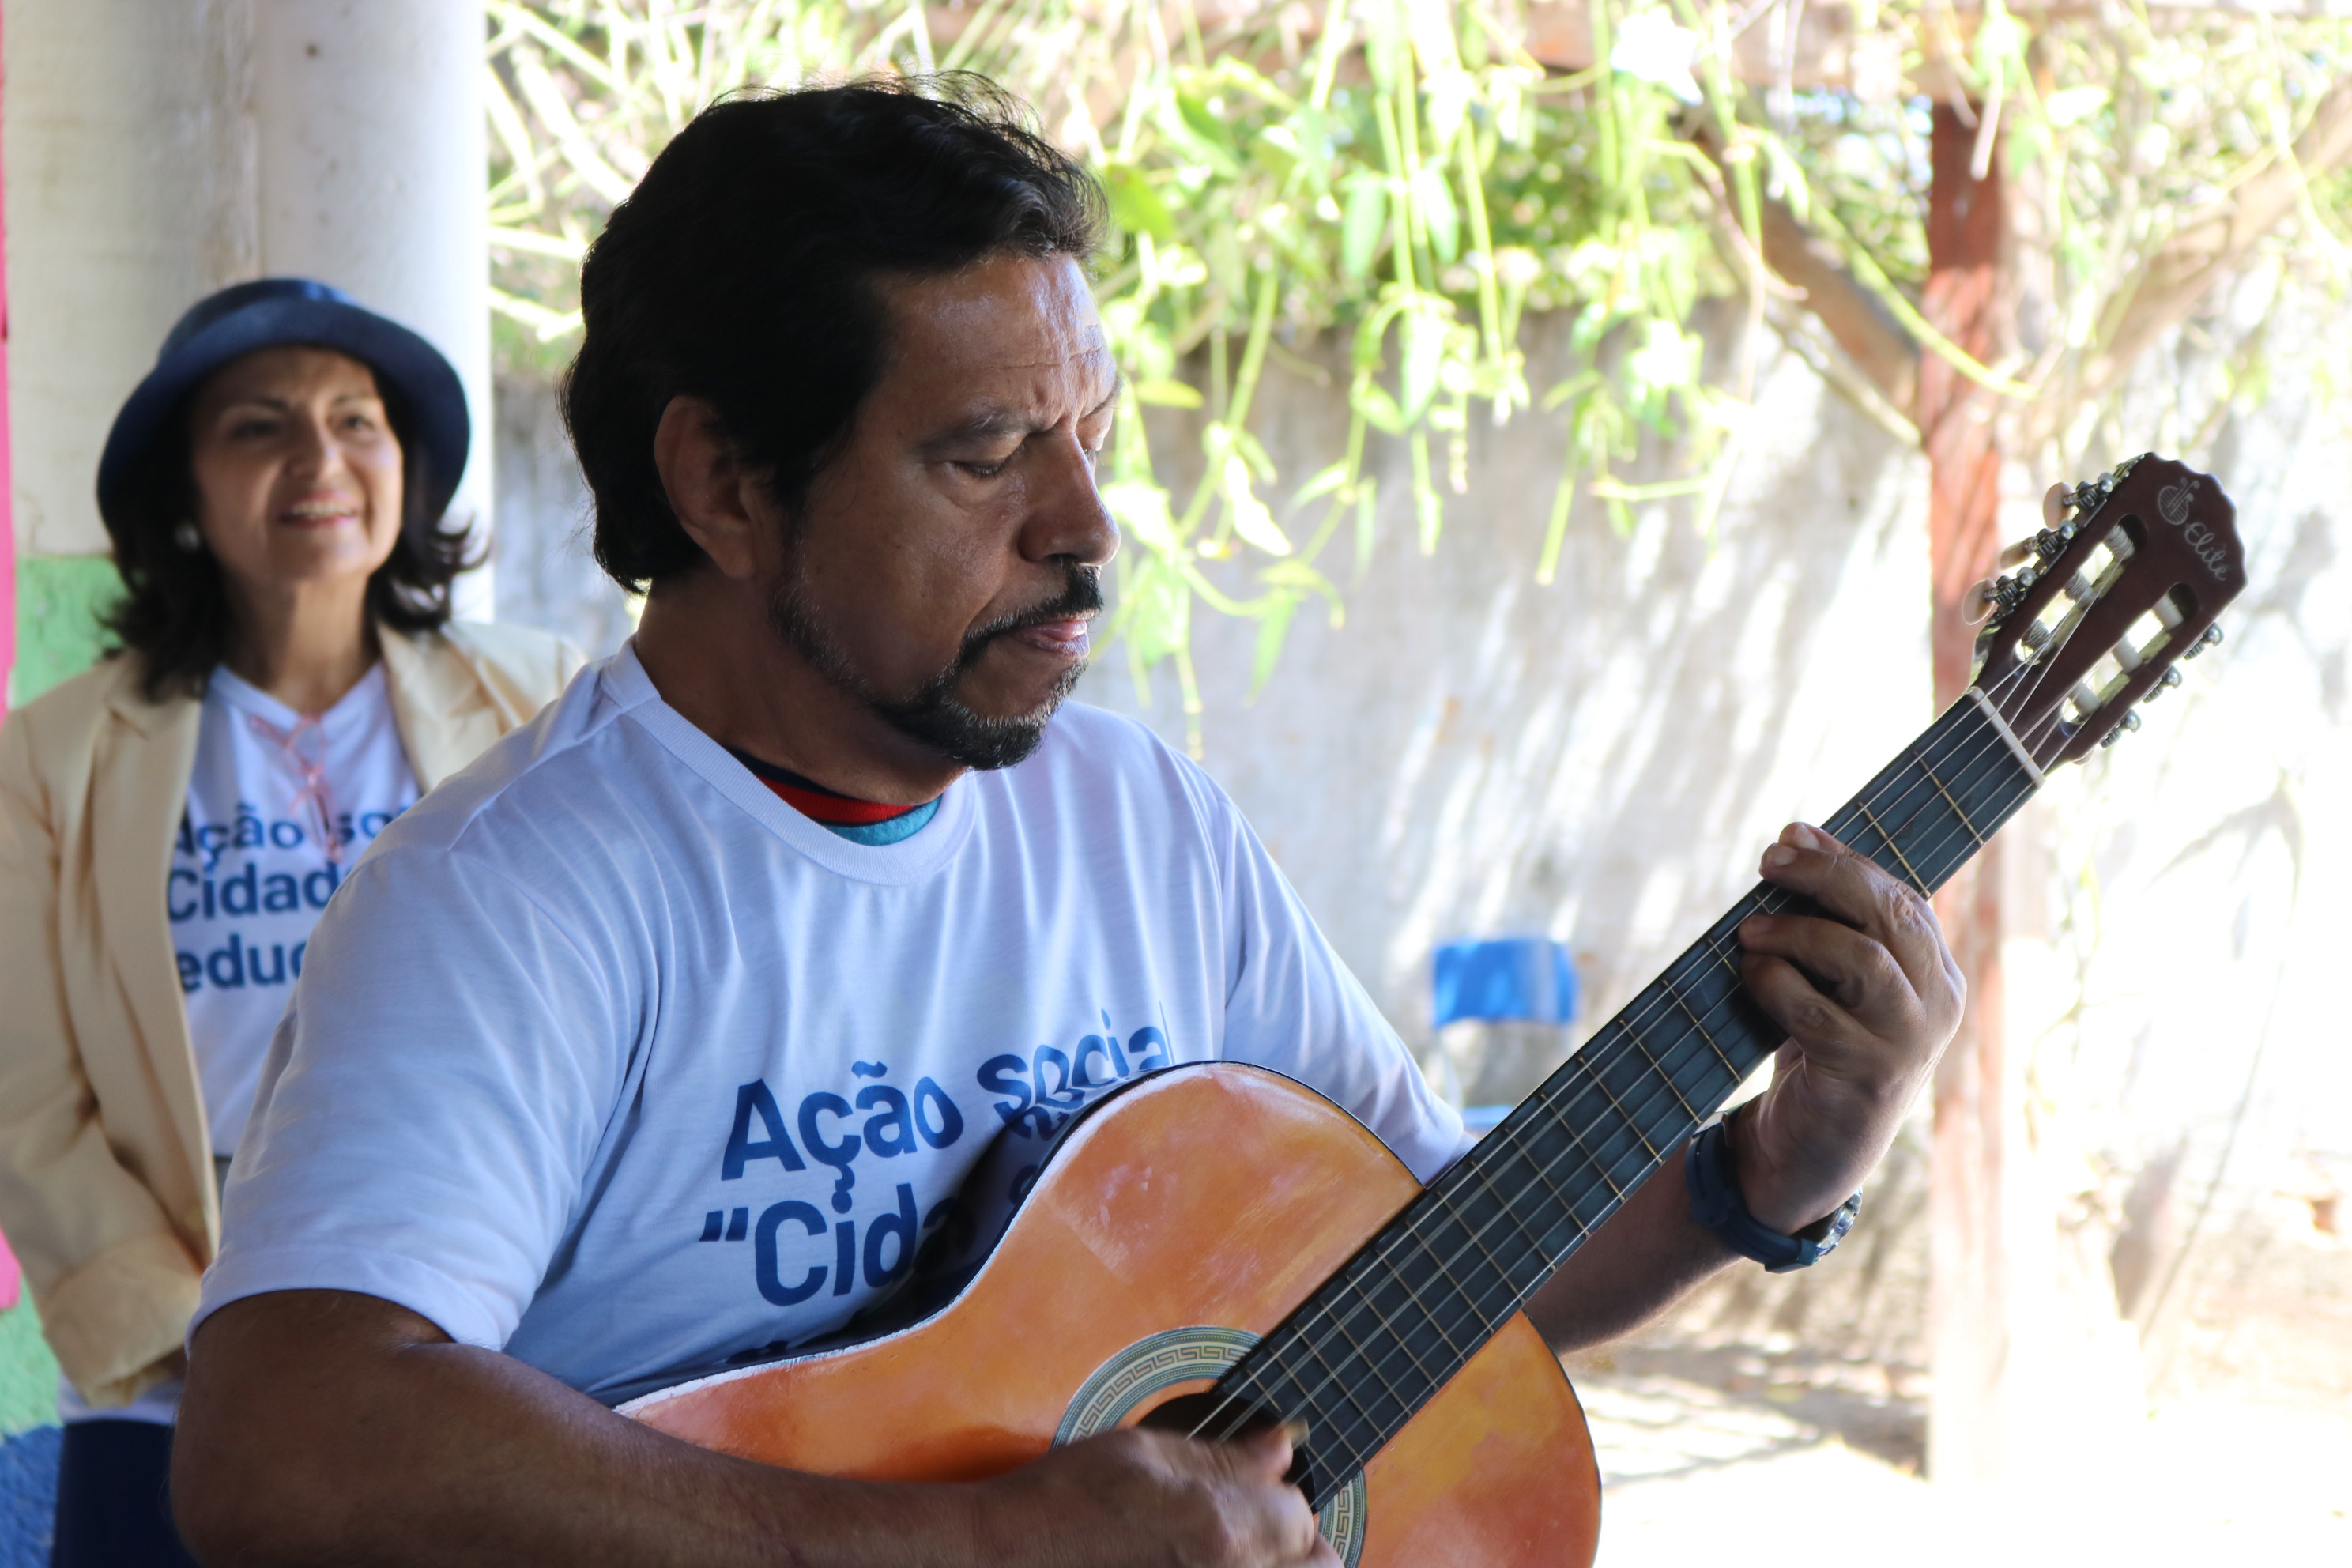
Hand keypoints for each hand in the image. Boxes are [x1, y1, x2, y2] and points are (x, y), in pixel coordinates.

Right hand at [972, 1422, 1338, 1567]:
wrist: (1002, 1563)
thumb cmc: (1061, 1504)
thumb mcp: (1141, 1455)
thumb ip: (1222, 1458)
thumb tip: (1282, 1447)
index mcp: (1217, 1526)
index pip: (1299, 1515)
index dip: (1280, 1503)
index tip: (1256, 1497)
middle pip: (1317, 1567)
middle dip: (1296, 1547)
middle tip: (1254, 1535)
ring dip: (1269, 1565)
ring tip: (1222, 1550)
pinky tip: (1192, 1564)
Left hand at [1732, 822, 1964, 1232]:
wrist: (1813, 1148)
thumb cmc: (1818, 1048)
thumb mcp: (1832, 979)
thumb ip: (1827, 917)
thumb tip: (1795, 834)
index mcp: (1935, 973)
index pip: (1902, 896)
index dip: (1846, 860)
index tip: (1790, 834)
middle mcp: (1937, 1004)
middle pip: (1893, 916)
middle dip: (1827, 877)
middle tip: (1769, 861)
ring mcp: (1907, 1042)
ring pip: (1863, 960)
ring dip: (1797, 934)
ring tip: (1748, 932)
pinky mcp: (1868, 1076)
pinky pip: (1818, 1015)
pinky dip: (1776, 985)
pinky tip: (1751, 976)